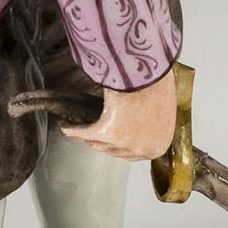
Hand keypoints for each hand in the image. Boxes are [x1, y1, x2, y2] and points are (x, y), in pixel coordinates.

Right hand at [62, 68, 177, 161]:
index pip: (133, 153)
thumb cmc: (159, 85)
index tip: (110, 140)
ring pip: (98, 144)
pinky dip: (72, 129)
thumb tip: (139, 120)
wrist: (153, 73)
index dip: (119, 146)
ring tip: (78, 129)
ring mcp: (125, 143)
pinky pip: (84, 132)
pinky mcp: (108, 133)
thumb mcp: (161, 109)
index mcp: (158, 146)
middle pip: (114, 151)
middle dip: (102, 143)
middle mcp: (141, 149)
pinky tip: (66, 126)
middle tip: (90, 135)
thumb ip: (151, 122)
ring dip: (86, 137)